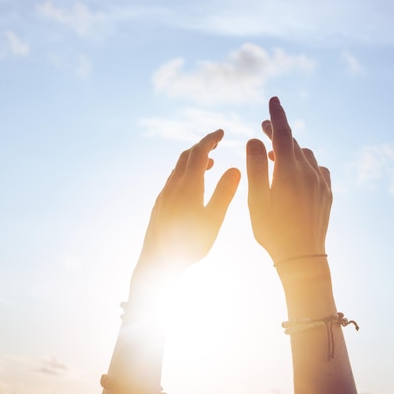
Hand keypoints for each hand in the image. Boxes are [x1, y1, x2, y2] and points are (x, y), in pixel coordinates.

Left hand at [134, 129, 239, 282]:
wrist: (157, 261)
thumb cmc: (189, 244)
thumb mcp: (213, 219)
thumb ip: (224, 193)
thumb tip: (235, 168)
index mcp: (188, 186)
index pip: (199, 152)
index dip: (210, 139)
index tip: (222, 132)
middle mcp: (173, 186)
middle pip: (186, 156)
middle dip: (202, 145)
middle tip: (217, 141)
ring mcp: (164, 194)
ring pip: (178, 168)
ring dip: (194, 159)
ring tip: (210, 161)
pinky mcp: (160, 204)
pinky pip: (173, 179)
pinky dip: (185, 172)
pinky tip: (192, 184)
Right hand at [246, 97, 331, 268]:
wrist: (303, 258)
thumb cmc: (273, 231)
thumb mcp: (256, 200)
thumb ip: (255, 167)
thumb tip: (254, 140)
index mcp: (289, 172)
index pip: (282, 134)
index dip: (276, 115)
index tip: (273, 99)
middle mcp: (309, 172)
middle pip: (292, 142)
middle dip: (277, 133)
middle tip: (262, 128)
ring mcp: (321, 182)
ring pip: (305, 154)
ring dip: (290, 149)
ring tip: (274, 155)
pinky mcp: (327, 193)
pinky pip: (318, 168)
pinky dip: (305, 163)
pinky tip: (297, 171)